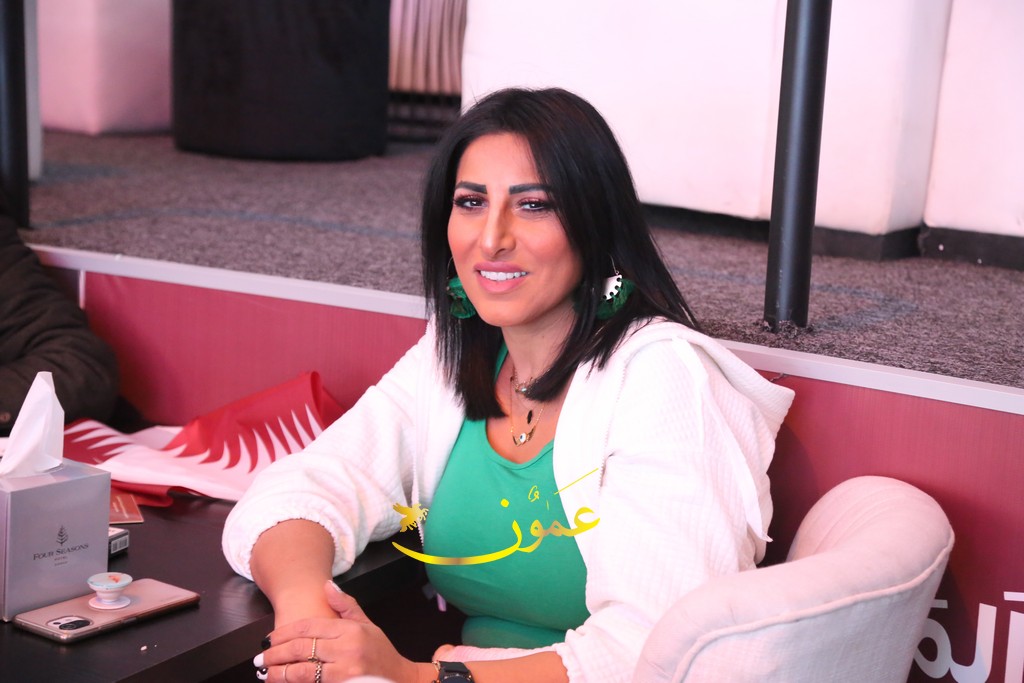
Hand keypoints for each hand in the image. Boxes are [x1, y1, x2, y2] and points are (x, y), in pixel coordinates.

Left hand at [255, 581, 430, 682]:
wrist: (400, 680)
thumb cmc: (381, 652)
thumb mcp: (367, 624)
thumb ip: (345, 605)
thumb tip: (326, 585)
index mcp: (350, 630)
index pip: (309, 628)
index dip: (284, 633)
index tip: (270, 639)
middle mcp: (347, 650)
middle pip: (302, 649)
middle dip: (276, 653)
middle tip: (261, 657)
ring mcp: (346, 672)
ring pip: (303, 672)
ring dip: (280, 673)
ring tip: (266, 673)